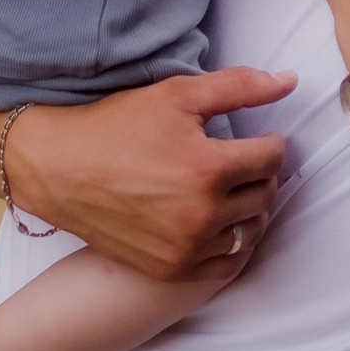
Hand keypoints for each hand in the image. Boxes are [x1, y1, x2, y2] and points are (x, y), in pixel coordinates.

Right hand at [11, 66, 294, 278]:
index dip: (270, 143)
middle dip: (260, 174)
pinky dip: (230, 243)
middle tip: (244, 162)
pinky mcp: (170, 269)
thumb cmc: (116, 125)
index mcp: (208, 168)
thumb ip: (240, 86)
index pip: (272, 158)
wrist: (58, 169)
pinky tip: (217, 221)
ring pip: (248, 230)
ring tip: (232, 190)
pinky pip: (225, 263)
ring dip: (248, 209)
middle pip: (264, 195)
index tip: (258, 139)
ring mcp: (186, 248)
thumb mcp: (178, 94)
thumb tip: (290, 81)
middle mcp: (201, 214)